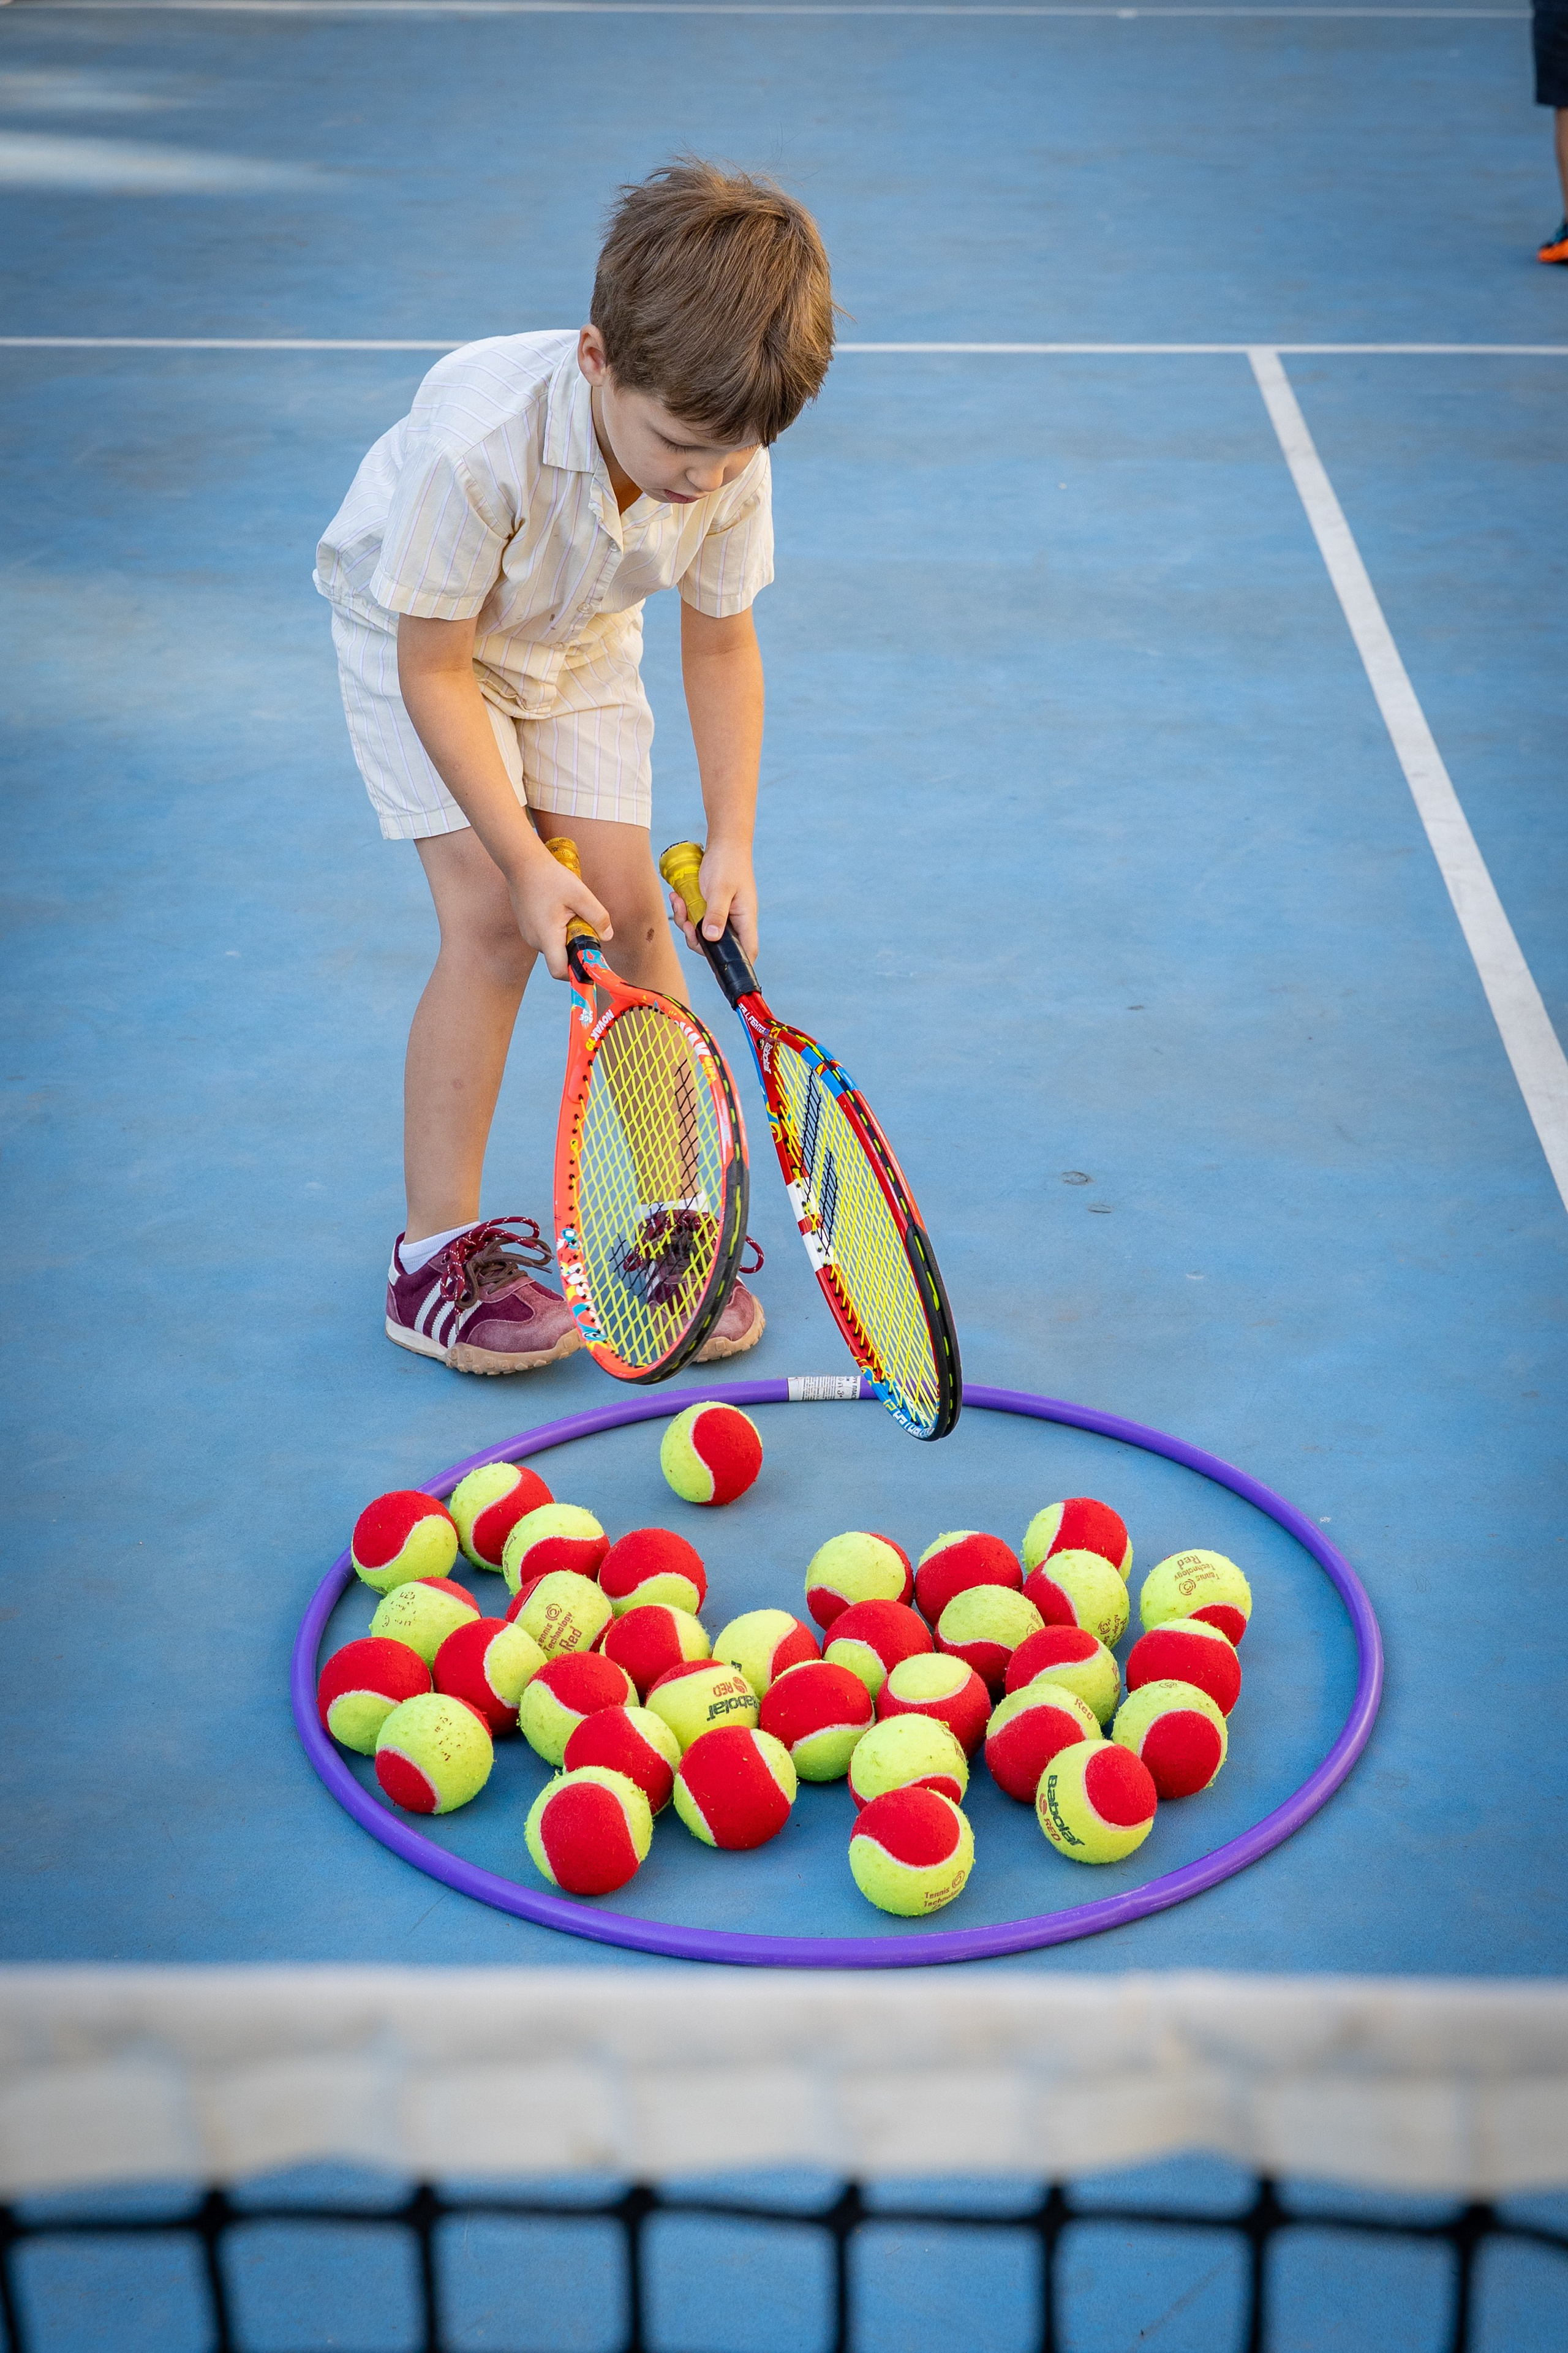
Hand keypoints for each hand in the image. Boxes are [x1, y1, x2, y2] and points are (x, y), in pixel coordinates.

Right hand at [507, 852, 611, 981]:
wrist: (522, 863)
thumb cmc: (550, 877)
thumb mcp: (580, 895)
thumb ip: (597, 917)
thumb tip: (608, 936)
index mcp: (547, 936)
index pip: (559, 971)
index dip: (576, 972)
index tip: (589, 963)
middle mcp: (534, 940)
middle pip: (560, 958)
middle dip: (576, 948)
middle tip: (584, 924)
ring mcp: (529, 934)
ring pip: (554, 947)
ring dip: (567, 937)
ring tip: (570, 912)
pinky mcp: (528, 927)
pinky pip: (547, 937)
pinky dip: (558, 930)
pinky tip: (560, 910)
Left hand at [670, 841, 757, 960]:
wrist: (724, 843)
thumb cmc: (728, 862)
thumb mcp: (720, 889)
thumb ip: (716, 914)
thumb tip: (711, 938)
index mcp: (745, 919)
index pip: (748, 951)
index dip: (736, 964)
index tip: (717, 964)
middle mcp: (736, 920)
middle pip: (718, 946)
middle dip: (697, 939)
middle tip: (686, 923)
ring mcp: (724, 915)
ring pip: (703, 933)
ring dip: (687, 922)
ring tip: (679, 904)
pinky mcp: (712, 908)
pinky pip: (697, 918)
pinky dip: (686, 911)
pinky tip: (678, 898)